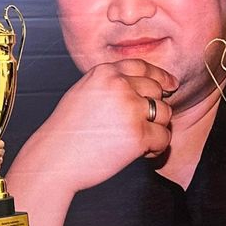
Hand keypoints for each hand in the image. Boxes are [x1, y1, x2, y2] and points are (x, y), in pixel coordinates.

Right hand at [28, 59, 174, 192]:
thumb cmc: (66, 131)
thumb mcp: (83, 92)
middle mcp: (119, 86)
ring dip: (157, 128)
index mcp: (105, 72)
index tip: (170, 85)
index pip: (142, 67)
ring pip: (165, 113)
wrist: (54, 158)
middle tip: (141, 125)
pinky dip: (156, 147)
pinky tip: (140, 153)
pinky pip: (164, 137)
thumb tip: (139, 87)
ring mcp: (130, 109)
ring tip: (138, 141)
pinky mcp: (138, 135)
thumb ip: (109, 84)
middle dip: (154, 108)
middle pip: (157, 90)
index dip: (160, 76)